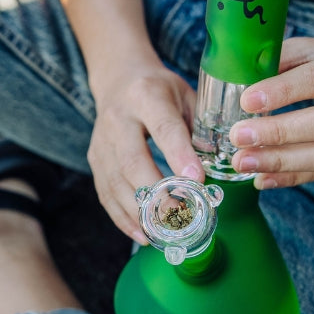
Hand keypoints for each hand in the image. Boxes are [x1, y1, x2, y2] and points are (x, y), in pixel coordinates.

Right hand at [88, 64, 204, 243]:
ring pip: (115, 182)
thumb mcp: (186, 95)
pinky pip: (106, 194)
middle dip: (157, 193)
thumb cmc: (161, 91)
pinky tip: (143, 234)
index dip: (179, 155)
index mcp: (146, 96)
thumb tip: (218, 165)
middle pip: (132, 161)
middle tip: (181, 215)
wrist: (119, 80)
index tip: (197, 180)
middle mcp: (118, 118)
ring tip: (164, 232)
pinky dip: (124, 217)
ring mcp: (101, 141)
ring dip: (140, 212)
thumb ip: (200, 127)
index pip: (164, 128)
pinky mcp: (95, 159)